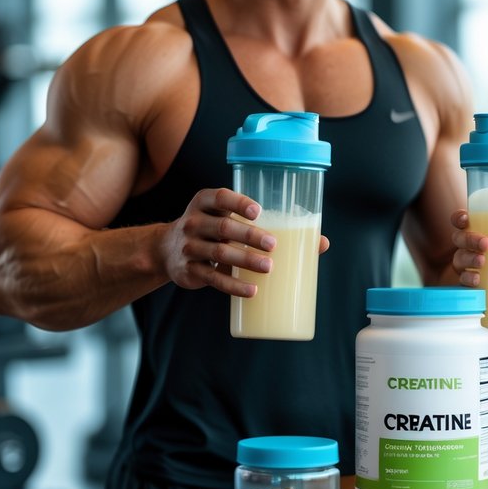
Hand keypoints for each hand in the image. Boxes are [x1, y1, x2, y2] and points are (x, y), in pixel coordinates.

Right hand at [160, 188, 329, 297]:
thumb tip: (321, 243)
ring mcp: (189, 247)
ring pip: (219, 253)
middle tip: (274, 245)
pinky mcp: (190, 271)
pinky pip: (213, 279)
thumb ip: (266, 225)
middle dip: (249, 236)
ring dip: (245, 260)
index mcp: (204, 203)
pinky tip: (252, 291)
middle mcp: (194, 222)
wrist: (166, 251)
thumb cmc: (213, 231)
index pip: (219, 197)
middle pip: (223, 227)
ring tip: (269, 267)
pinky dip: (233, 286)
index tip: (259, 212)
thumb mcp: (228, 220)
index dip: (238, 202)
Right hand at [449, 209, 487, 287]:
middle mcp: (468, 248)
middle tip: (486, 244)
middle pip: (459, 239)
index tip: (466, 218)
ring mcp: (467, 268)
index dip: (459, 218)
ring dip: (468, 259)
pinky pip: (462, 283)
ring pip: (459, 260)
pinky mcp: (470, 287)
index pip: (462, 221)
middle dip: (469, 239)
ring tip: (482, 262)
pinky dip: (468, 280)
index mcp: (480, 232)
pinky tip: (477, 282)